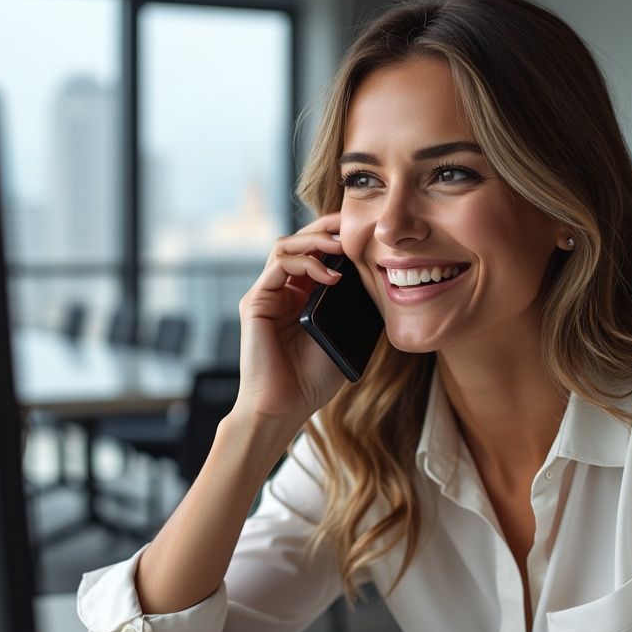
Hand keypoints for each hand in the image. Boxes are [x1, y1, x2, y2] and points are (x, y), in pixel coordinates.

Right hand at [231, 212, 347, 431]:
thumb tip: (376, 280)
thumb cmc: (311, 381)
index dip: (337, 237)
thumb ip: (351, 308)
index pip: (317, 254)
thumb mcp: (342, 336)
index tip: (364, 231)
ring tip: (342, 247)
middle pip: (299, 241)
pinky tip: (331, 276)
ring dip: (315, 240)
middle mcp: (281, 291)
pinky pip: (278, 265)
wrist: (283, 408)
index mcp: (302, 297)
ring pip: (286, 245)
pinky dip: (306, 262)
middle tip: (353, 223)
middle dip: (326, 227)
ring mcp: (267, 295)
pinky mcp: (255, 302)